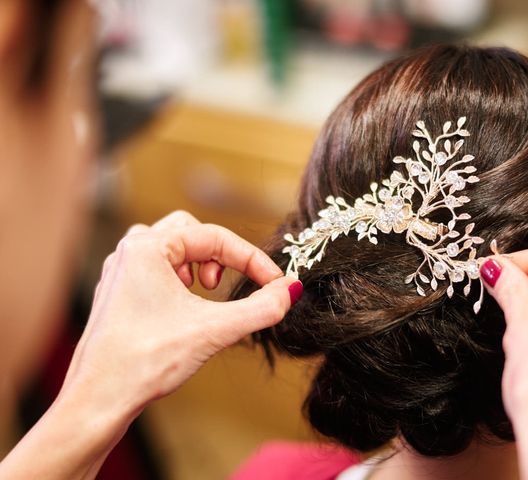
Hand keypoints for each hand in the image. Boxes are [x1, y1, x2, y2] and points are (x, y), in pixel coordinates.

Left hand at [61, 210, 300, 422]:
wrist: (100, 400)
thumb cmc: (145, 361)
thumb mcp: (215, 330)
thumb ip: (261, 308)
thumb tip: (290, 290)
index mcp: (147, 248)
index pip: (215, 236)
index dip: (252, 259)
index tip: (275, 282)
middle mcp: (130, 252)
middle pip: (191, 231)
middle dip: (218, 255)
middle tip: (223, 286)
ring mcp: (121, 272)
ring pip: (172, 247)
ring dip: (198, 263)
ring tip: (204, 294)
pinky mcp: (120, 292)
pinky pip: (158, 267)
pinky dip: (181, 278)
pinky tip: (184, 307)